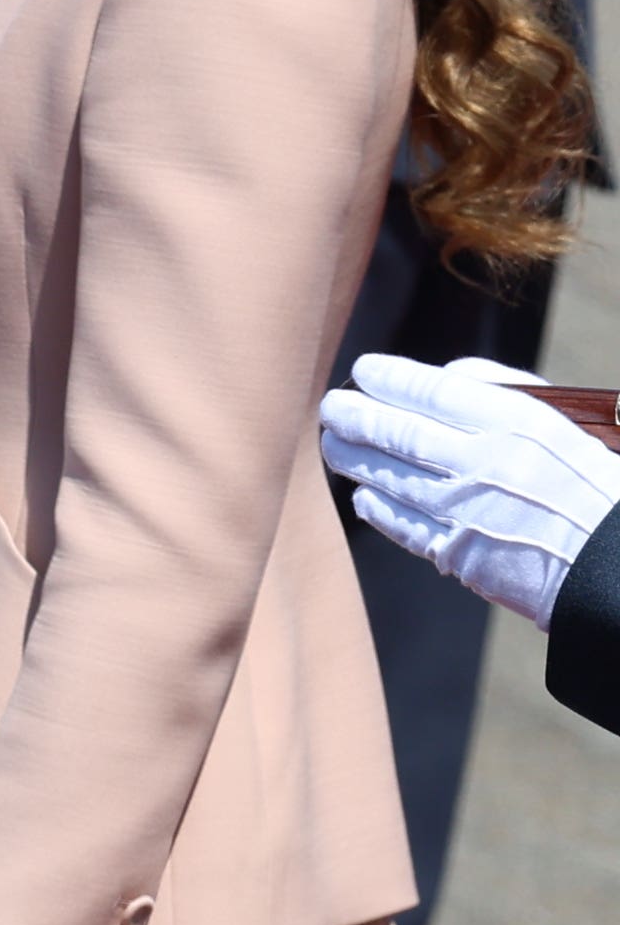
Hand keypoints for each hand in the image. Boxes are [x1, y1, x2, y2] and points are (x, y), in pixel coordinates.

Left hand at [322, 354, 613, 631]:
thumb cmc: (598, 489)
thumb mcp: (568, 426)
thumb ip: (506, 391)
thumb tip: (445, 374)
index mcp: (520, 425)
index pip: (433, 390)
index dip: (389, 377)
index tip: (365, 369)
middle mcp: (487, 464)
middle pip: (398, 430)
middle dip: (354, 414)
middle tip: (330, 405)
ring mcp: (468, 511)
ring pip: (388, 475)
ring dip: (351, 456)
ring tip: (332, 441)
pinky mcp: (460, 555)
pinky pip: (400, 523)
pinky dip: (375, 505)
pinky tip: (363, 493)